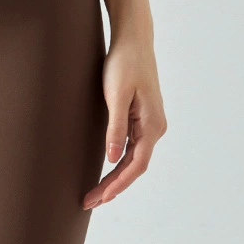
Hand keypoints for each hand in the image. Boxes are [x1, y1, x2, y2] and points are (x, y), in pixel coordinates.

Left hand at [83, 34, 166, 208]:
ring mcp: (149, 123)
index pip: (136, 165)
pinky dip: (118, 162)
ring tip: (94, 192)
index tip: (100, 198)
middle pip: (134, 167)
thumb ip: (116, 127)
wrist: (132, 41)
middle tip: (88, 202)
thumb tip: (113, 158)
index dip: (118, 185)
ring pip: (132, 159)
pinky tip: (105, 169)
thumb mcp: (116, 95)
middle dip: (113, 187)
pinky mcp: (140, 117)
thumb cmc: (123, 64)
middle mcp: (155, 128)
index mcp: (152, 125)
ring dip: (115, 177)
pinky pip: (130, 147)